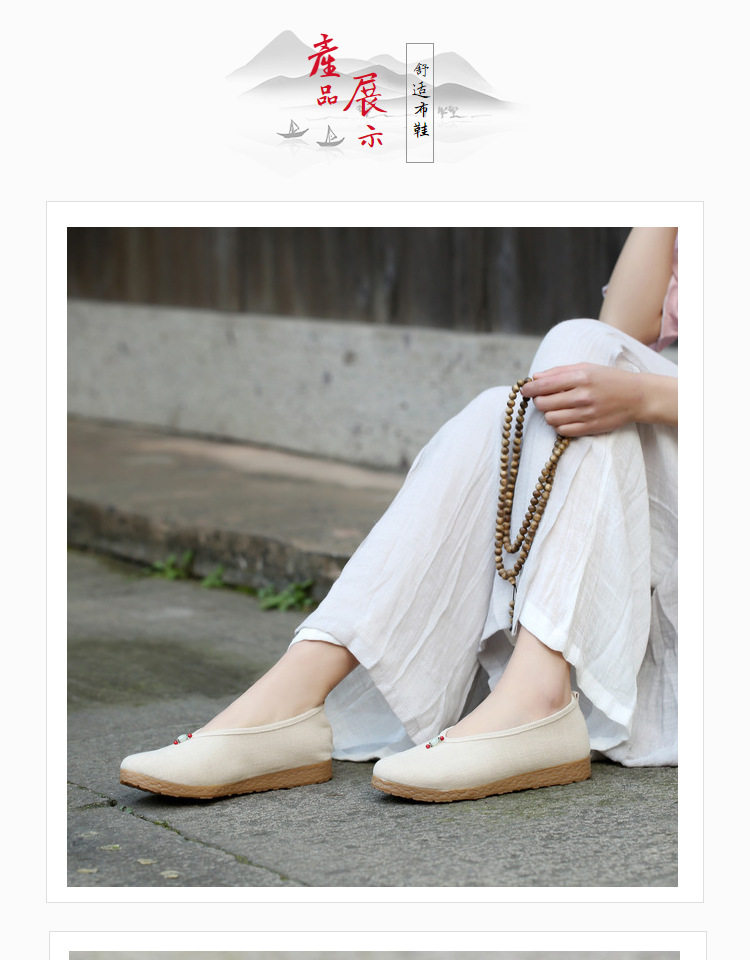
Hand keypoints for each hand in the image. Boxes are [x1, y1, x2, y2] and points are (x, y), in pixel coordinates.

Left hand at [520, 363, 646, 436]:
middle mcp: (582, 396)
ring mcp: (586, 414)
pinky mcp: (590, 428)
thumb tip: (535, 377)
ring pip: (550, 419)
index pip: (544, 385)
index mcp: (580, 377)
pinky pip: (562, 430)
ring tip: (557, 408)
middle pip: (543, 404)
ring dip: (549, 414)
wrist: (637, 397)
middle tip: (544, 398)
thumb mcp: (586, 367)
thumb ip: (559, 372)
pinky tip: (565, 417)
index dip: (529, 389)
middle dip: (539, 401)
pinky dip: (559, 424)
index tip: (525, 390)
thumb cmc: (609, 379)